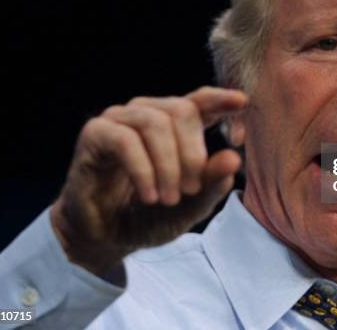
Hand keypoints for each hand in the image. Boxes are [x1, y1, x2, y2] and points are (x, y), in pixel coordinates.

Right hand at [50, 86, 246, 275]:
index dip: (220, 98)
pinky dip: (143, 170)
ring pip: (155, 122)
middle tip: (190, 190)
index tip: (241, 101)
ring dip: (168, 164)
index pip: (199, 100)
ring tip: (169, 198)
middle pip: (182, 110)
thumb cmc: (149, 215)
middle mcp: (146, 113)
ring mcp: (119, 119)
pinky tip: (149, 196)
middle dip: (192, 154)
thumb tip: (234, 158)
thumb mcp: (189, 205)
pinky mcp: (95, 134)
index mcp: (173, 124)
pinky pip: (125, 140)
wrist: (106, 238)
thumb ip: (211, 182)